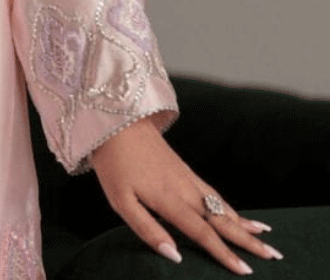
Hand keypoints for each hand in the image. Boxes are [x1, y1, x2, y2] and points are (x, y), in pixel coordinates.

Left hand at [89, 117, 282, 274]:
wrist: (115, 121)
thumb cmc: (113, 163)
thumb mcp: (120, 201)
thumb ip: (147, 230)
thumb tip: (175, 256)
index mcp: (169, 200)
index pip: (203, 233)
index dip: (224, 254)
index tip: (245, 271)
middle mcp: (184, 189)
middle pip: (221, 219)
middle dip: (248, 240)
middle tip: (273, 255)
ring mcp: (187, 177)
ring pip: (221, 204)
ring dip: (244, 222)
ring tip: (265, 236)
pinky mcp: (184, 169)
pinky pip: (213, 192)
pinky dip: (230, 205)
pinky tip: (236, 212)